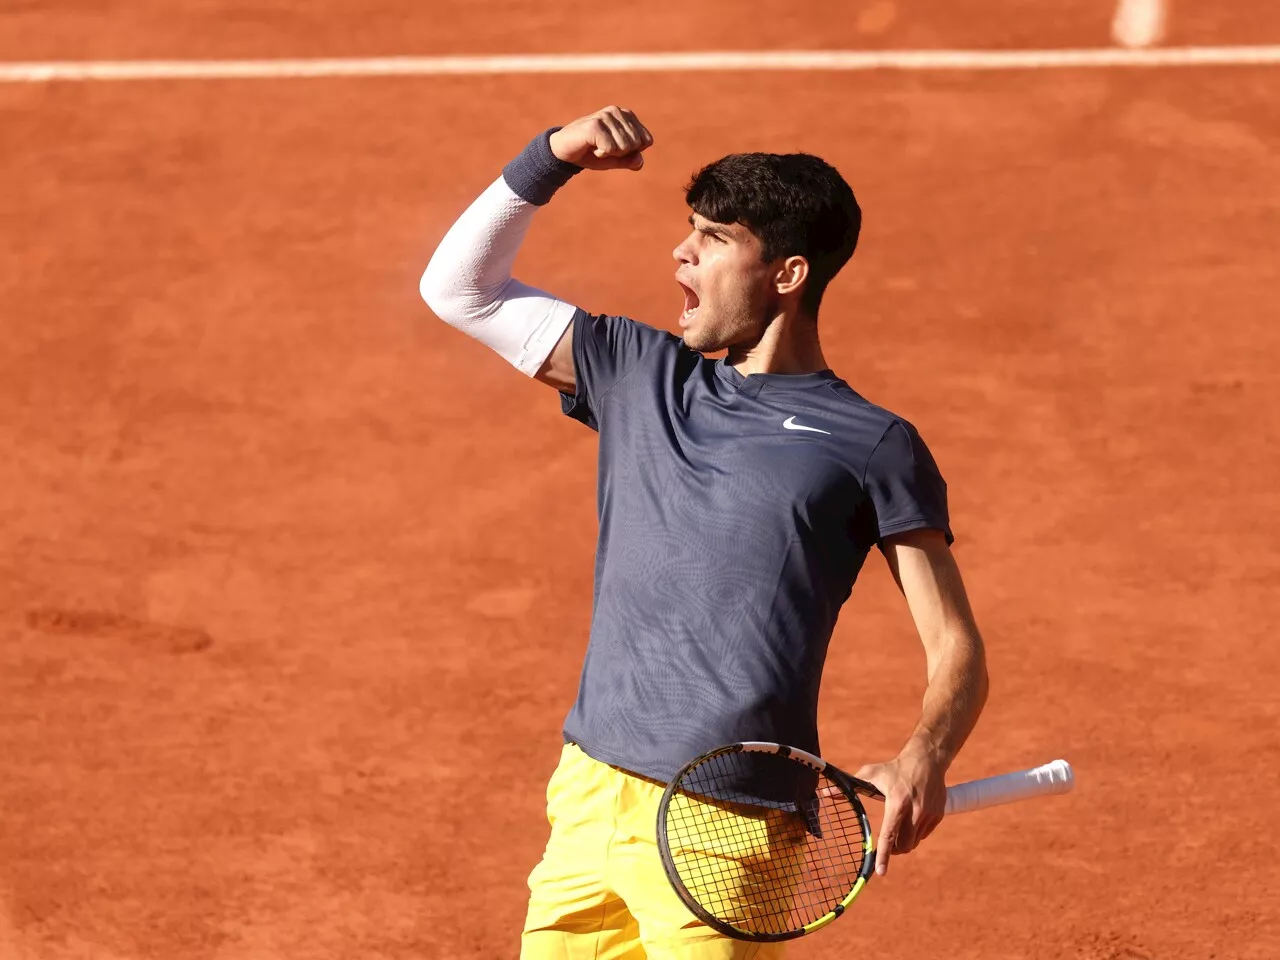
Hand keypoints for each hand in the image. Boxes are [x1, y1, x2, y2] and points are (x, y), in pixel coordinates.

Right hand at [549, 105, 653, 170]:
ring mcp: (606, 116)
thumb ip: (630, 160)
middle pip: (636, 144)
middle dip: (621, 153)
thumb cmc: (591, 153)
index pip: (647, 141)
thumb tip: (640, 161)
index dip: (632, 152)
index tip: (615, 148)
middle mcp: (617, 111)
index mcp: (627, 115)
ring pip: (624, 147)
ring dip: (609, 154)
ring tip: (596, 146)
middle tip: (603, 147)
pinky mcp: (595, 125)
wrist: (564, 152)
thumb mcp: (615, 159)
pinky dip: (601, 155)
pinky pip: (610, 149)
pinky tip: (590, 147)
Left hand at [855, 747, 948, 876]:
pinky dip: (915, 834)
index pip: (889, 834)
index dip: (884, 855)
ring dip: (904, 842)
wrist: (927, 760)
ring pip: (914, 843)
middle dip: (894, 851)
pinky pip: (924, 835)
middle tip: (887, 845)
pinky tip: (911, 820)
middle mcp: (915, 810)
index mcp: (897, 802)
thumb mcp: (871, 773)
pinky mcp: (938, 815)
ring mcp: (929, 814)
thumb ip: (848, 786)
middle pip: (904, 845)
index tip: (880, 872)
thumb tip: (825, 793)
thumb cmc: (894, 768)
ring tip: (898, 827)